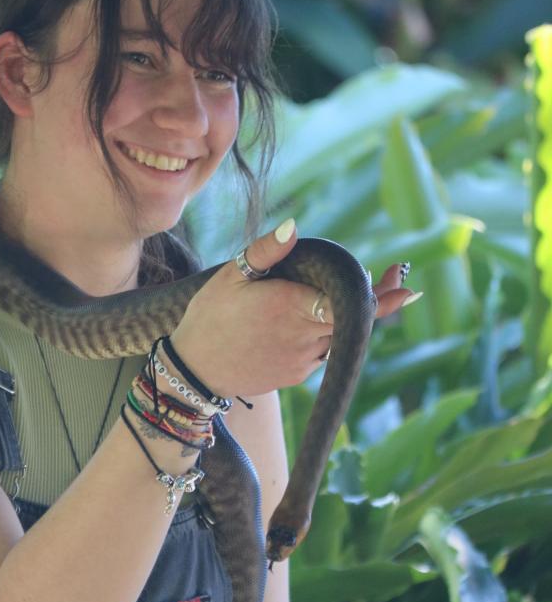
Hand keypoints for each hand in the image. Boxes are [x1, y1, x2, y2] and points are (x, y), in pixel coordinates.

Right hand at [170, 225, 420, 399]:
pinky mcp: (297, 375)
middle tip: (395, 277)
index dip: (380, 297)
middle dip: (377, 300)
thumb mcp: (231, 275)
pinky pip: (321, 351)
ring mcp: (303, 359)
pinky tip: (297, 323)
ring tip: (328, 297)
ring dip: (343, 317)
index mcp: (290, 306)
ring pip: (337, 334)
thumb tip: (295, 226)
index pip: (346, 302)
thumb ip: (266, 250)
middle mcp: (304, 336)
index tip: (406, 287)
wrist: (194, 369)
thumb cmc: (210, 315)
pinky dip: (320, 333)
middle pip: (352, 319)